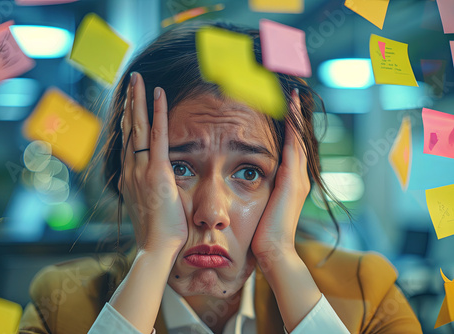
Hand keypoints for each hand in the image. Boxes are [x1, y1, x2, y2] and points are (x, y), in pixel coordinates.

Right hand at [119, 72, 187, 254]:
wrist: (156, 249)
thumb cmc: (157, 233)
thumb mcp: (149, 207)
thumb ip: (149, 191)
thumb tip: (155, 186)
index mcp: (129, 178)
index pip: (127, 142)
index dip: (128, 121)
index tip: (130, 105)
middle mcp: (129, 169)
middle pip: (127, 129)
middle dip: (128, 103)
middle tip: (131, 82)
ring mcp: (140, 169)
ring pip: (137, 127)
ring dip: (137, 101)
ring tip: (138, 80)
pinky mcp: (156, 171)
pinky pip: (157, 135)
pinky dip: (157, 113)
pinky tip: (159, 94)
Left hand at [250, 89, 310, 261]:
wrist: (273, 250)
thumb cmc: (262, 232)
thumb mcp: (260, 206)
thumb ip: (258, 192)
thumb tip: (243, 183)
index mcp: (290, 182)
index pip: (291, 148)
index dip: (289, 128)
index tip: (284, 109)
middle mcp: (298, 177)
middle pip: (298, 139)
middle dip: (295, 116)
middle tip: (291, 94)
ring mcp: (298, 178)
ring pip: (298, 139)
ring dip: (295, 117)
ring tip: (291, 96)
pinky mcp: (292, 180)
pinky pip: (294, 146)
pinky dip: (293, 128)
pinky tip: (289, 111)